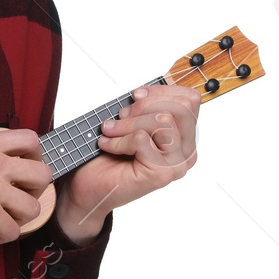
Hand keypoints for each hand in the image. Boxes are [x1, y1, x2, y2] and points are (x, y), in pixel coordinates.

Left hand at [59, 83, 199, 234]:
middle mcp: (187, 151)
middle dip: (142, 106)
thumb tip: (143, 93)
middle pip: (180, 107)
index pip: (190, 100)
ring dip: (127, 123)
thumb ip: (144, 108)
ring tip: (110, 131)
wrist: (88, 187)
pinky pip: (142, 139)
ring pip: (162, 121)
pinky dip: (118, 139)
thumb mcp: (129, 122)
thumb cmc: (108, 154)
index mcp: (184, 136)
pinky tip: (107, 146)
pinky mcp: (162, 174)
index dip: (160, 91)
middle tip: (120, 117)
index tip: (135, 96)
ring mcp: (177, 164)